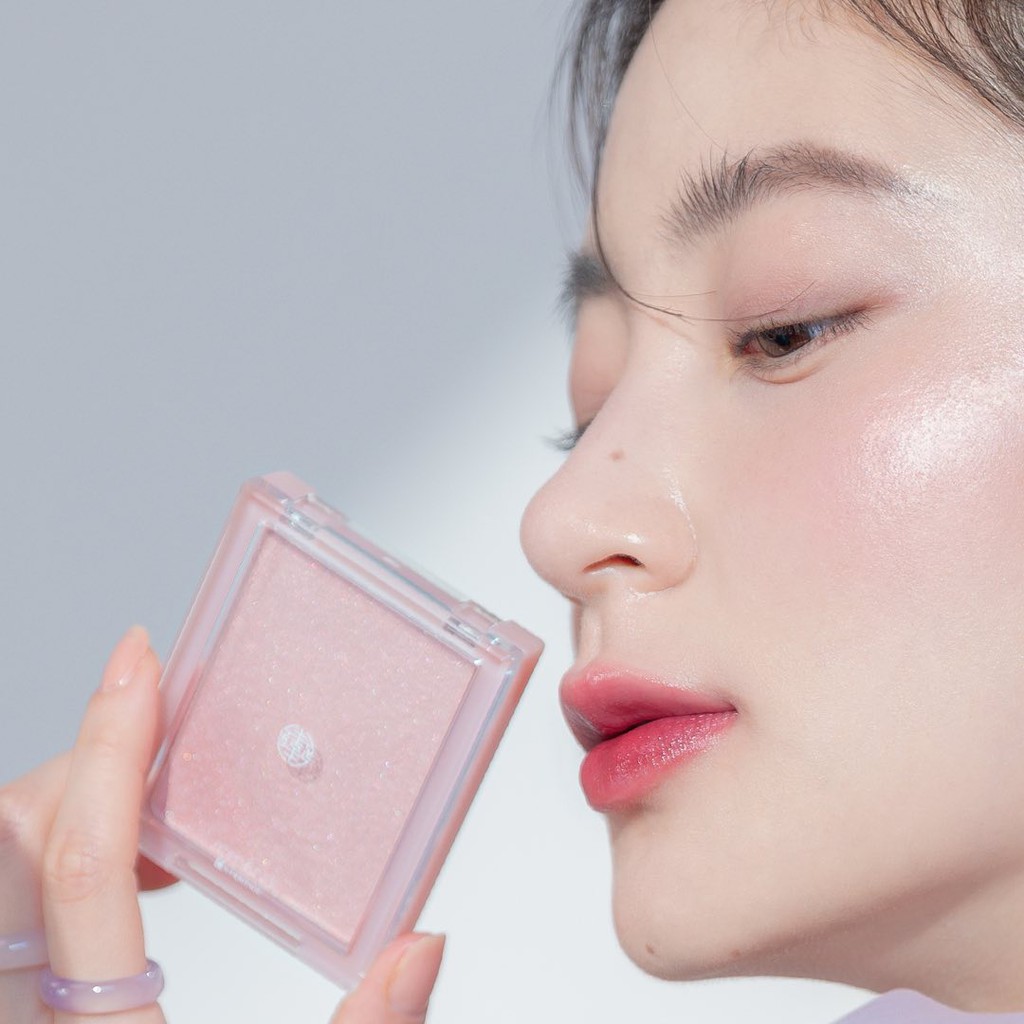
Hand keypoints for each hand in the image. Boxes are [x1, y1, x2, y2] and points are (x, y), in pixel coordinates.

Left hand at [0, 626, 444, 1022]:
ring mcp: (30, 1008)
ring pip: (7, 865)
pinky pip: (19, 902)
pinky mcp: (34, 1007)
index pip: (86, 862)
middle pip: (21, 843)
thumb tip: (421, 945)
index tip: (139, 662)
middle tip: (163, 728)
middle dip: (88, 767)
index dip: (110, 746)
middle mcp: (40, 1015)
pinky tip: (141, 866)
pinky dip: (67, 852)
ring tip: (157, 796)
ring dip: (73, 805)